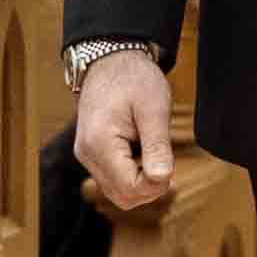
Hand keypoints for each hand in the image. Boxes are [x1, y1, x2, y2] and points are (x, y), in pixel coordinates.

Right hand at [71, 52, 179, 213]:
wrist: (110, 60)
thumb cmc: (133, 78)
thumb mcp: (153, 108)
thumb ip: (157, 146)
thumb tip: (163, 178)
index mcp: (100, 143)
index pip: (130, 188)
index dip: (156, 184)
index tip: (169, 163)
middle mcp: (87, 154)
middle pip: (123, 197)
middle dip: (150, 188)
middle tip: (165, 160)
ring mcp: (86, 155)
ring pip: (117, 193)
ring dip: (141, 183)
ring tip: (153, 153)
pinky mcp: (90, 154)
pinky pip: (113, 180)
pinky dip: (131, 176)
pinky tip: (142, 153)